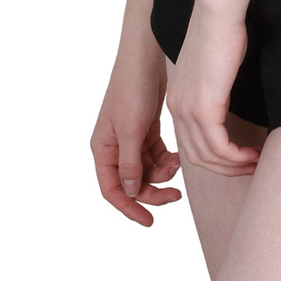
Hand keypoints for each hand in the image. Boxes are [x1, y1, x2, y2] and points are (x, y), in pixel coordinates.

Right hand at [91, 46, 182, 226]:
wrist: (144, 58)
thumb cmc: (131, 89)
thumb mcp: (130, 129)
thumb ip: (130, 163)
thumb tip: (131, 192)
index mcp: (102, 148)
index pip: (112, 189)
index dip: (129, 208)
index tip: (149, 221)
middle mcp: (114, 147)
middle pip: (132, 183)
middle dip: (153, 191)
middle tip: (176, 196)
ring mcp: (130, 139)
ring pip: (146, 170)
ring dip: (163, 173)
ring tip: (177, 164)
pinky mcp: (145, 130)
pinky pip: (155, 156)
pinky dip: (166, 159)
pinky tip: (177, 156)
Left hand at [165, 5, 261, 176]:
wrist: (216, 13)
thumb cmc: (221, 34)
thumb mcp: (212, 70)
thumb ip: (214, 92)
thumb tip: (228, 106)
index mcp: (177, 101)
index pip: (191, 145)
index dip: (216, 159)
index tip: (240, 158)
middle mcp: (177, 109)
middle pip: (197, 157)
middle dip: (226, 168)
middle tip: (251, 166)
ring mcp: (187, 110)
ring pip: (209, 156)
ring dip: (235, 165)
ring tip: (257, 161)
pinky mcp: (203, 107)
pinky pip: (219, 147)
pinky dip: (237, 156)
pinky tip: (253, 153)